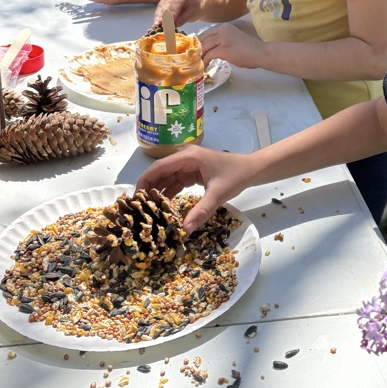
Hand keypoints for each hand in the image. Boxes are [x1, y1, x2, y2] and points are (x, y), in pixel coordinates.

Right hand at [136, 147, 254, 233]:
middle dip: (149, 189)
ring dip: (159, 193)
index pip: (159, 167)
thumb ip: (201, 211)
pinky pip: (176, 183)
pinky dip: (170, 194)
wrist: (251, 170)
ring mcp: (188, 165)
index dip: (145, 181)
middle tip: (138, 208)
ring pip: (167, 179)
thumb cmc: (235, 176)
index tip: (135, 198)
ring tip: (148, 210)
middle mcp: (185, 158)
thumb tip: (185, 230)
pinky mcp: (193, 173)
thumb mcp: (217, 194)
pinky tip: (163, 208)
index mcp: (188, 157)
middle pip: (160, 172)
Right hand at [153, 0, 201, 28]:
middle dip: (163, 15)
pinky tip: (156, 23)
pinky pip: (159, 8)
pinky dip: (158, 16)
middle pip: (166, 4)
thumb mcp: (191, 15)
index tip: (168, 23)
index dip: (171, 14)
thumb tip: (171, 25)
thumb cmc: (194, 10)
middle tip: (160, 24)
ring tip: (156, 25)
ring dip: (158, 16)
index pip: (175, 3)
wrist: (195, 5)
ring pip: (161, 6)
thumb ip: (181, 19)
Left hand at [199, 24, 263, 68]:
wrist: (260, 52)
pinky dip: (205, 62)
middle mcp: (222, 31)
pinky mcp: (223, 50)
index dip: (199, 43)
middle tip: (195, 58)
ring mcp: (222, 40)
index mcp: (224, 27)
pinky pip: (209, 55)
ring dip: (200, 57)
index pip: (206, 33)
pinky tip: (205, 66)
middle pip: (203, 39)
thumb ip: (222, 40)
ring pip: (204, 47)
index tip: (196, 51)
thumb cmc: (250, 48)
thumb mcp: (234, 38)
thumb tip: (210, 48)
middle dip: (197, 50)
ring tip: (199, 64)